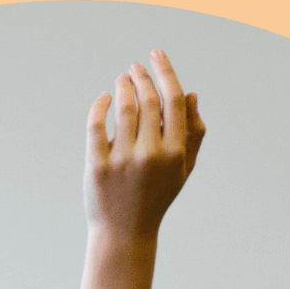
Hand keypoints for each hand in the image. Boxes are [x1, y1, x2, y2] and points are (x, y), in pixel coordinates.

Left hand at [78, 49, 204, 288]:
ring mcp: (123, 161)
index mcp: (175, 152)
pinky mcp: (98, 167)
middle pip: (147, 101)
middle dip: (141, 77)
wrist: (125, 233)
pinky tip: (103, 98)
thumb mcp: (183, 169)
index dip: (165, 72)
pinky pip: (96, 126)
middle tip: (135, 68)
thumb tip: (191, 94)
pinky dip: (99, 106)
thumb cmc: (157, 197)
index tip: (156, 55)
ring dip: (122, 87)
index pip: (173, 101)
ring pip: (123, 109)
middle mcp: (151, 154)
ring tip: (122, 80)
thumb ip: (193, 133)